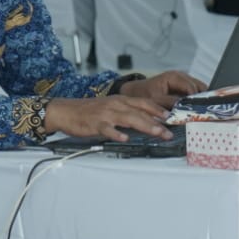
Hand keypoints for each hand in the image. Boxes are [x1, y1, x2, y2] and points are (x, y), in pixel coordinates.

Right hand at [43, 95, 172, 140]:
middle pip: (140, 112)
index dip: (159, 109)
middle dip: (157, 121)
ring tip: (157, 133)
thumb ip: (127, 112)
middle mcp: (115, 105)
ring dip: (145, 126)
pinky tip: (124, 138)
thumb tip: (146, 121)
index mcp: (120, 100)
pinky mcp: (95, 123)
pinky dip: (116, 133)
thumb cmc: (89, 111)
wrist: (65, 110)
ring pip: (129, 119)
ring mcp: (105, 114)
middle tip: (170, 131)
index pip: (144, 103)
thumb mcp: (111, 107)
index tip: (172, 117)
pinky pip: (107, 129)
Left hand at [119, 70, 205, 107]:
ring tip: (200, 112)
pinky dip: (195, 100)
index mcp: (174, 77)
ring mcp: (183, 81)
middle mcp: (181, 76)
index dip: (196, 99)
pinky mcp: (183, 87)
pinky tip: (195, 109)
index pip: (191, 87)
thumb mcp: (155, 99)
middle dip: (201, 98)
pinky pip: (194, 93)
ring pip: (199, 90)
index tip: (199, 110)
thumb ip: (170, 102)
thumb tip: (184, 107)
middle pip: (199, 86)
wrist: (136, 92)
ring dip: (199, 100)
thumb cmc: (144, 94)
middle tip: (203, 112)